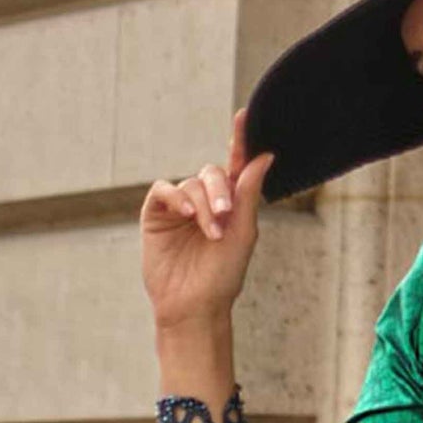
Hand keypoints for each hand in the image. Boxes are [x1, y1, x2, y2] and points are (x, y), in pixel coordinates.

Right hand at [140, 116, 270, 331]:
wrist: (194, 307)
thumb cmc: (222, 277)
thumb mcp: (243, 233)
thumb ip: (249, 193)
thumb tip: (265, 156)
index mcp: (230, 205)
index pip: (235, 165)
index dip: (239, 141)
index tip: (244, 116)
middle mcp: (205, 201)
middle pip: (212, 172)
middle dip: (220, 189)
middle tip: (225, 213)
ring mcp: (180, 206)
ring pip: (190, 183)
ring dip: (203, 204)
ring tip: (209, 232)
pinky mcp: (157, 213)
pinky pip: (164, 189)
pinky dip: (177, 196)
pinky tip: (187, 212)